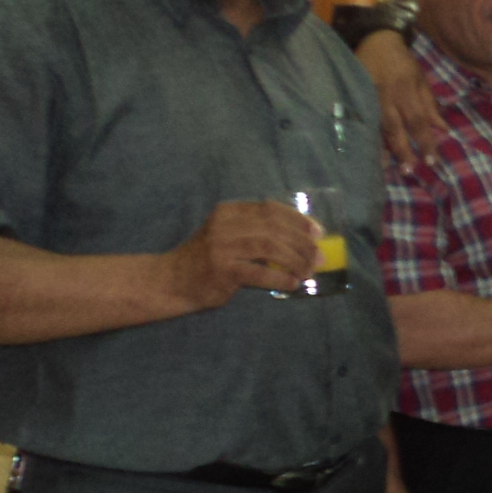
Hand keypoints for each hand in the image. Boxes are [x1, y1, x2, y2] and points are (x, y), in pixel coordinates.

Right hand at [164, 200, 321, 308]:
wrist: (171, 280)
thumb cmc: (209, 259)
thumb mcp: (229, 236)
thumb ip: (256, 232)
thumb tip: (303, 240)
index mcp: (229, 212)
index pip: (270, 209)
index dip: (297, 219)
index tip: (317, 232)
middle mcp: (224, 224)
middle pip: (274, 228)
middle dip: (302, 243)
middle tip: (319, 257)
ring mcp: (221, 246)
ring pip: (269, 248)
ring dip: (295, 260)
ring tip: (309, 271)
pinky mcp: (221, 270)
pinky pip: (258, 273)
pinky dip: (279, 278)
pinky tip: (292, 283)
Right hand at [356, 29, 444, 165]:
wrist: (375, 40)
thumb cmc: (403, 63)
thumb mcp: (421, 80)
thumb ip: (430, 105)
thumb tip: (443, 129)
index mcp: (406, 91)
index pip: (418, 122)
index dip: (425, 142)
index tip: (432, 161)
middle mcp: (387, 97)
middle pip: (395, 128)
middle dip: (403, 150)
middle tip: (409, 171)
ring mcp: (368, 98)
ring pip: (376, 127)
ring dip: (382, 149)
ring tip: (385, 168)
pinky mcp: (356, 97)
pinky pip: (362, 121)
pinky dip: (365, 136)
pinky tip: (366, 151)